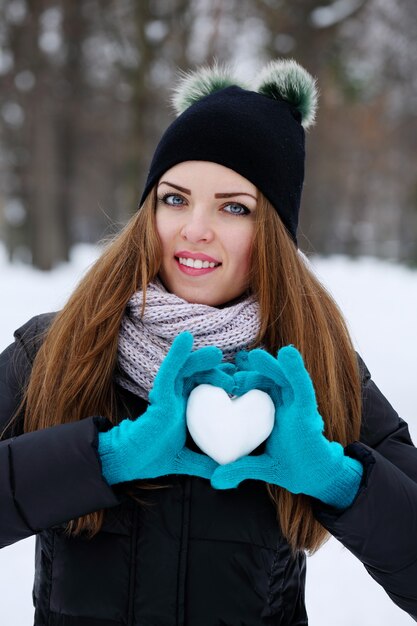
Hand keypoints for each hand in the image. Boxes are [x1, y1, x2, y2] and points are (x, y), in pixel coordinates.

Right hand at [98, 332, 229, 484]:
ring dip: (202, 358)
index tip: (241, 383)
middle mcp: (177, 398)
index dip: (222, 382)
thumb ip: (204, 463)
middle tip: (235, 377)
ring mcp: (168, 394)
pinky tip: (186, 338)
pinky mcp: (159, 394)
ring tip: (217, 354)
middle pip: (200, 376)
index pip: (206, 389)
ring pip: (187, 368)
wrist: (129, 462)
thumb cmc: (152, 457)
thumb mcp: (186, 461)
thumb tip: (225, 473)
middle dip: (217, 372)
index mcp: (185, 409)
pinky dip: (178, 353)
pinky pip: (170, 369)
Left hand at [211, 346, 362, 508]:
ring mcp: (296, 405)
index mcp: (269, 412)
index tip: (222, 376)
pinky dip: (295, 370)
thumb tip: (215, 481)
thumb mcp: (261, 467)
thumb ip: (240, 468)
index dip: (239, 381)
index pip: (253, 390)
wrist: (319, 479)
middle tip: (232, 369)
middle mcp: (282, 404)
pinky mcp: (308, 410)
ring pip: (282, 378)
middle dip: (250, 371)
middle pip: (265, 380)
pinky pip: (302, 386)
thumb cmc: (293, 467)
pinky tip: (287, 354)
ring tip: (253, 356)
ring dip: (269, 365)